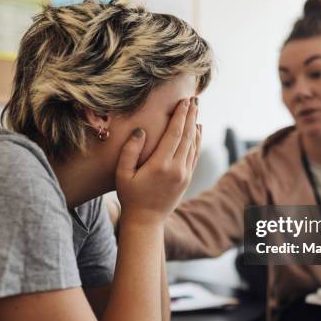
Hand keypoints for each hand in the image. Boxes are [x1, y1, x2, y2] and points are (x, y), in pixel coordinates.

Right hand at [115, 97, 200, 226]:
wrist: (146, 220)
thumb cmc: (130, 196)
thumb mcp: (123, 174)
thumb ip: (130, 151)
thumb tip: (141, 130)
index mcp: (160, 165)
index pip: (175, 134)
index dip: (181, 116)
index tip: (184, 101)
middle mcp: (177, 168)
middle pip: (188, 136)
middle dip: (190, 116)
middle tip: (193, 99)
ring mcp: (184, 174)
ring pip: (193, 145)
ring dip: (195, 126)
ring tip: (195, 110)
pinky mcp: (187, 179)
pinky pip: (195, 155)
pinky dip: (197, 141)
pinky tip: (196, 131)